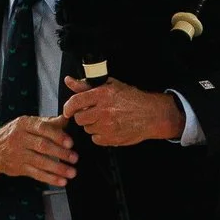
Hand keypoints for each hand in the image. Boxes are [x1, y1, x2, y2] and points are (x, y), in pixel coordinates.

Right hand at [0, 115, 76, 186]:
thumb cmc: (15, 134)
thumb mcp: (28, 123)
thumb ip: (48, 122)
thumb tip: (68, 117)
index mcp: (24, 124)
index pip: (42, 128)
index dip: (57, 135)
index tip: (70, 142)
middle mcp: (20, 138)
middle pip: (42, 146)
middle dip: (60, 153)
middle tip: (75, 158)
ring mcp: (19, 154)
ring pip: (40, 162)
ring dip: (58, 168)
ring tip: (72, 172)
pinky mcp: (19, 168)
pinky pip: (37, 174)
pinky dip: (50, 178)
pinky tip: (62, 181)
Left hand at [63, 76, 183, 145]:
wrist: (151, 115)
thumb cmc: (132, 99)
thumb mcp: (110, 86)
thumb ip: (86, 85)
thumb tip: (69, 81)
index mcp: (102, 94)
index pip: (76, 102)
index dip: (68, 107)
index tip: (68, 111)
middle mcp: (104, 110)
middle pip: (80, 118)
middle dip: (83, 116)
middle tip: (93, 114)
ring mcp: (107, 126)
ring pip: (87, 129)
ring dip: (93, 125)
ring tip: (105, 120)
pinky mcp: (111, 139)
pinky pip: (95, 139)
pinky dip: (100, 135)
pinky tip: (109, 129)